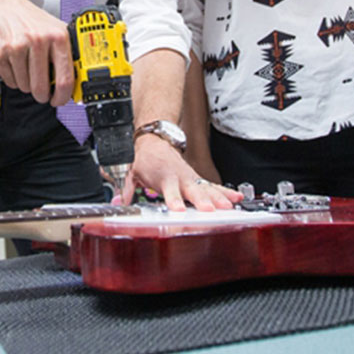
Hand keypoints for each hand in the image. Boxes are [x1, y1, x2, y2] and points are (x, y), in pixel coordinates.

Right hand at [0, 0, 74, 106]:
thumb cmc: (26, 17)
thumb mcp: (53, 28)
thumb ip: (65, 51)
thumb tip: (74, 78)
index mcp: (57, 36)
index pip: (65, 78)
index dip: (62, 96)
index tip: (59, 100)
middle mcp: (38, 40)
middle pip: (42, 87)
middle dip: (42, 94)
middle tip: (41, 91)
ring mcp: (17, 47)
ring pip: (25, 86)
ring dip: (26, 84)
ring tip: (25, 67)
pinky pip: (10, 81)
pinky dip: (13, 78)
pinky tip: (14, 63)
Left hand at [121, 133, 241, 211]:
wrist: (157, 143)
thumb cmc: (146, 161)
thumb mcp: (131, 173)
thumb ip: (125, 189)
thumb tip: (117, 203)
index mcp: (163, 178)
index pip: (169, 191)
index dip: (174, 200)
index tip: (179, 209)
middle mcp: (180, 178)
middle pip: (192, 191)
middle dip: (202, 201)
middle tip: (210, 210)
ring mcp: (191, 179)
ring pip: (207, 189)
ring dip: (218, 198)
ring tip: (229, 207)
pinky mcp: (198, 181)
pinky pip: (214, 187)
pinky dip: (226, 193)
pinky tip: (237, 199)